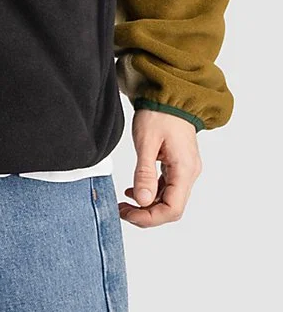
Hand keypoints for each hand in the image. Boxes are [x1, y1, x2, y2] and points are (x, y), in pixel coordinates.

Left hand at [119, 108, 201, 227]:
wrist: (170, 94)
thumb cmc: (159, 113)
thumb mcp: (147, 142)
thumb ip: (145, 173)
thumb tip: (142, 201)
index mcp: (184, 170)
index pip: (172, 209)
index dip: (149, 217)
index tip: (127, 213)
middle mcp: (189, 174)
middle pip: (172, 208)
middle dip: (146, 214)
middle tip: (122, 210)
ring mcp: (185, 170)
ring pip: (169, 200)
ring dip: (148, 206)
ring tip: (124, 204)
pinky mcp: (178, 165)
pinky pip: (167, 188)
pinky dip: (151, 193)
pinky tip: (134, 191)